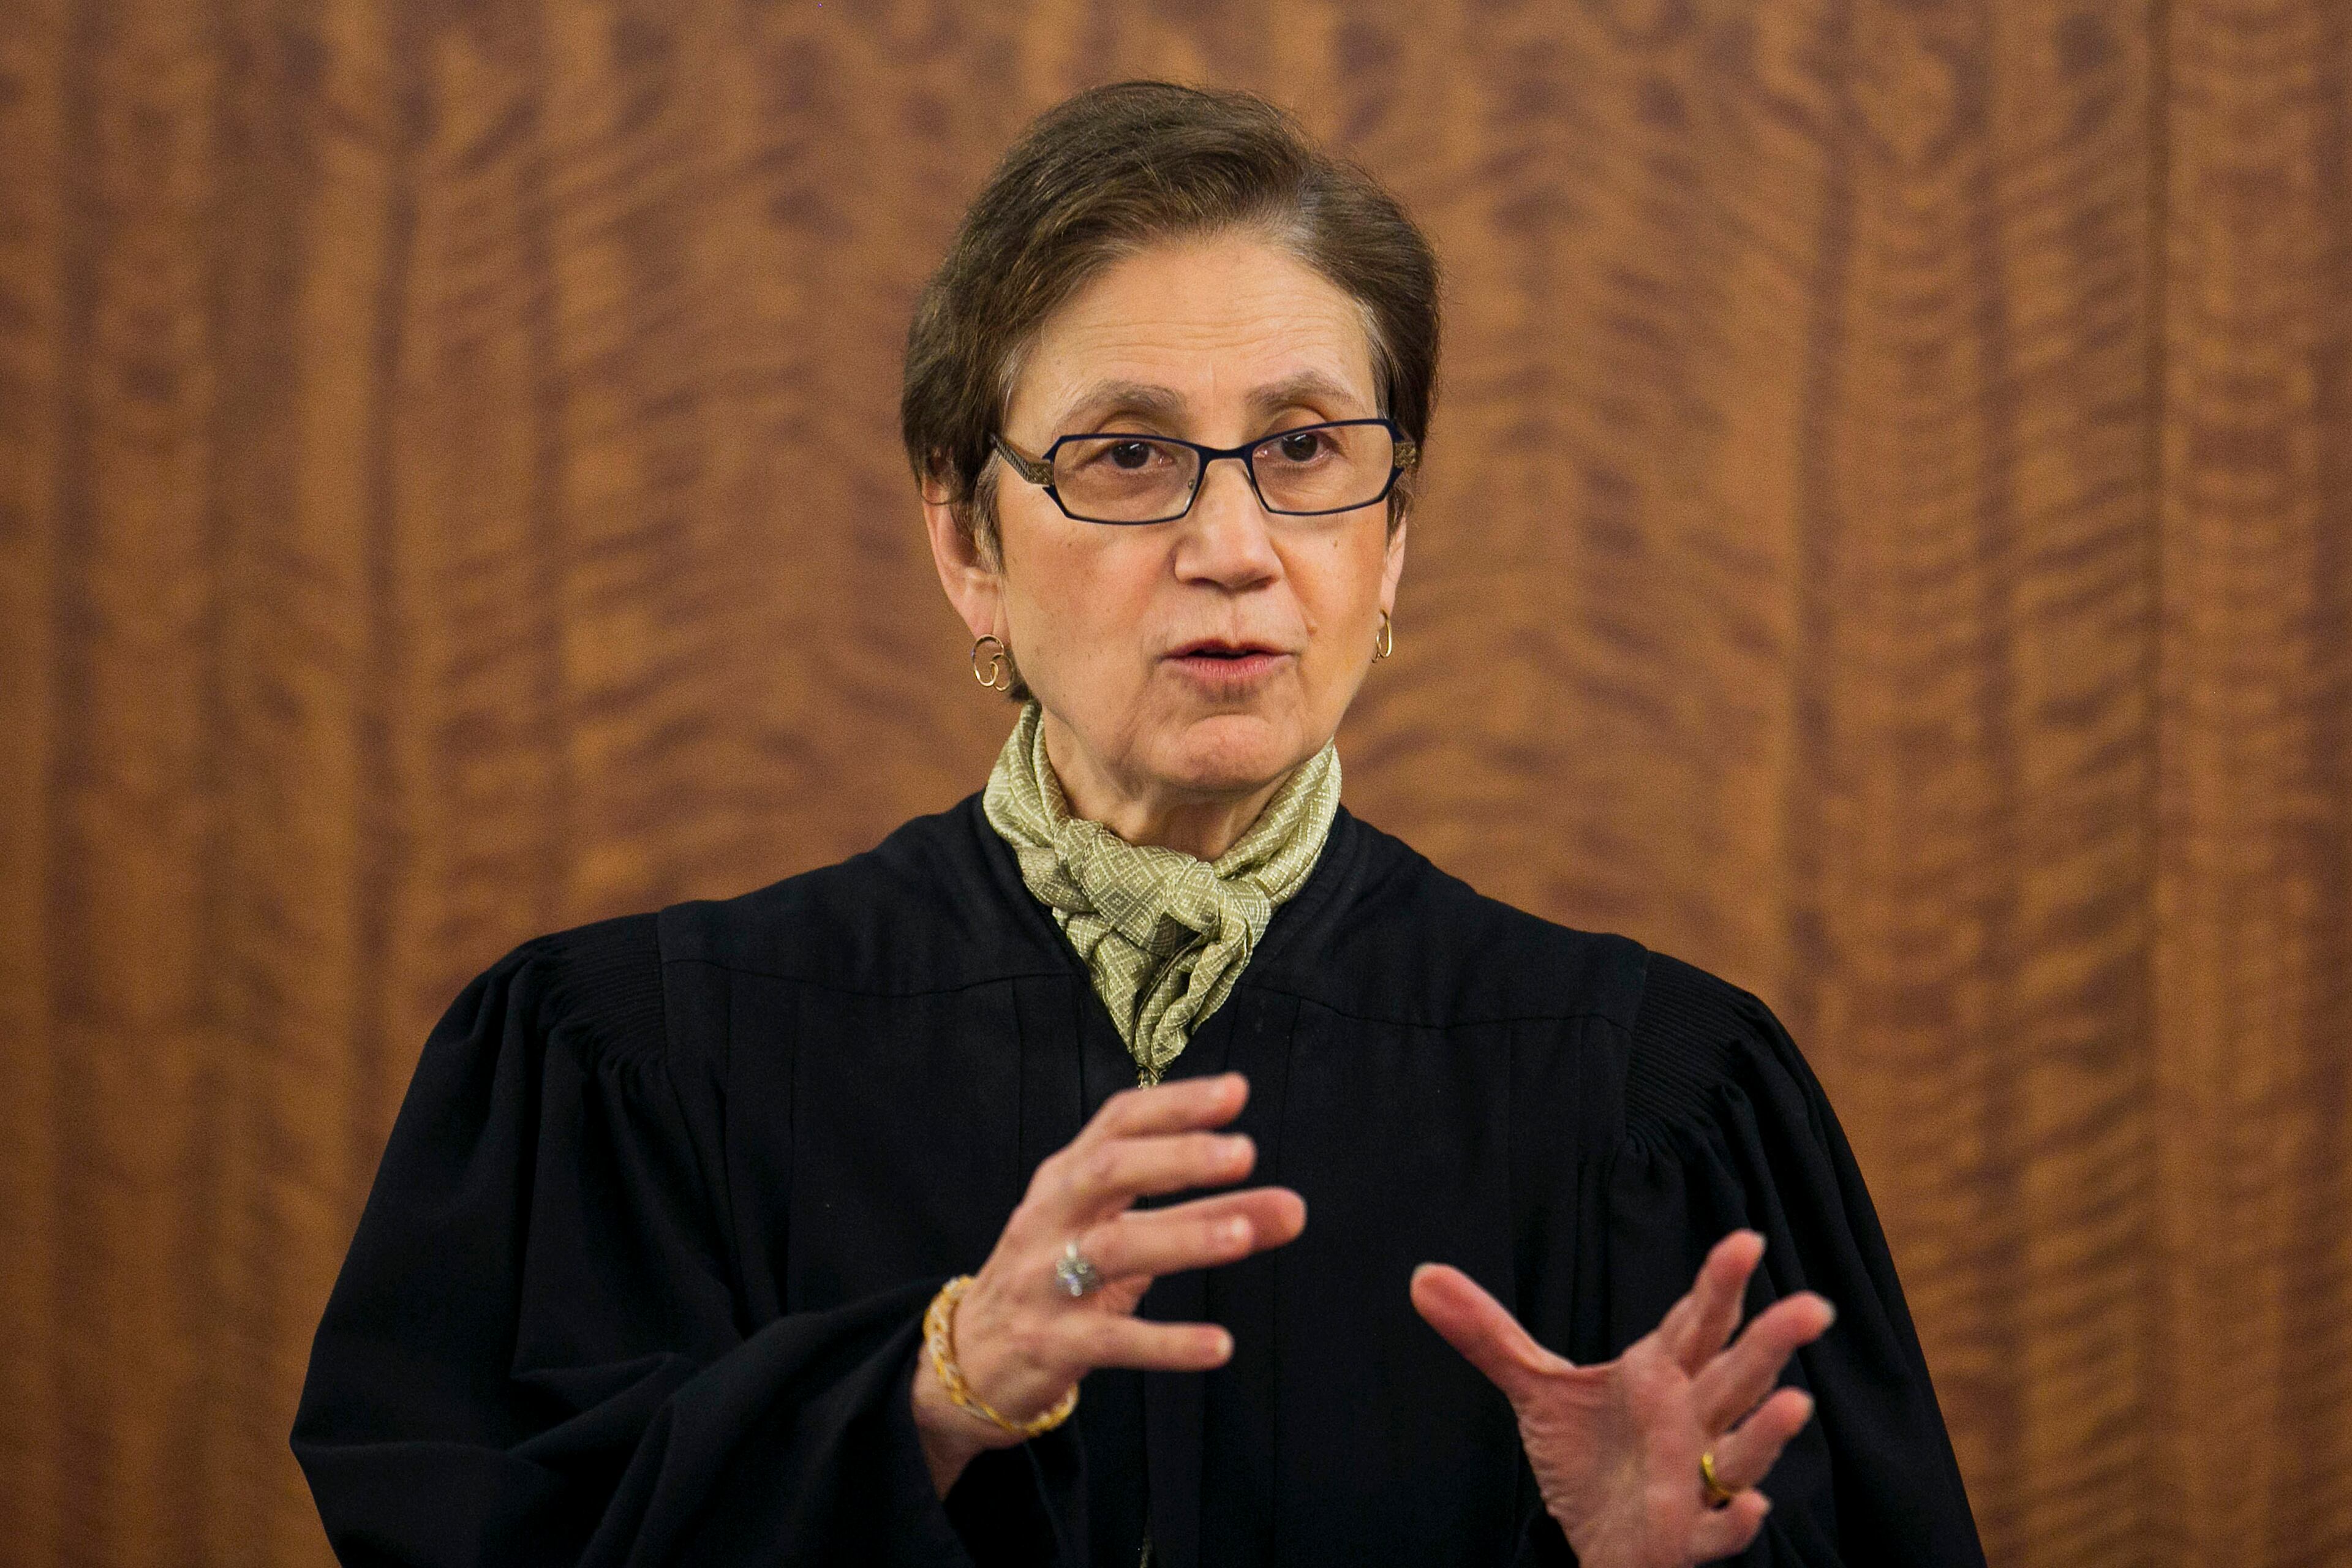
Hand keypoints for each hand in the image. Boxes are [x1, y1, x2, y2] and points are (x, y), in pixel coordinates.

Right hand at [910, 1072, 1306, 1494]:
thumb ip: (1208, 1217)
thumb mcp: (1124, 1238)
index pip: (1118, 1122)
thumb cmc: (1059, 1278)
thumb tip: (1294, 1208)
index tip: (1238, 1092)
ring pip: (1110, 1249)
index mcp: (1066, 1178)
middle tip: (1245, 1153)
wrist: (970, 1361)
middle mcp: (1050, 1218)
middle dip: (1176, 1157)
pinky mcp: (1051, 1345)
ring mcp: (1044, 1282)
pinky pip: (1112, 1341)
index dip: (1175, 1103)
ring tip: (1243, 1234)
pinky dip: (1166, 1343)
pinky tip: (1221, 1346)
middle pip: (1108, 1171)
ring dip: (1180, 1236)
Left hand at [1411, 1231, 1831, 1567]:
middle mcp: (1690, 1419)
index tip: (1745, 1241)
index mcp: (1661, 1373)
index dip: (1720, 1282)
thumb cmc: (1590, 1455)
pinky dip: (1737, 1520)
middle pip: (1735, 1374)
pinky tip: (1751, 1508)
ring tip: (1795, 1402)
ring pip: (1742, 1449)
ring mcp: (1696, 1478)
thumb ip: (1489, 1334)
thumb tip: (1421, 1276)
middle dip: (1772, 1340)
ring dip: (1770, 1429)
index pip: (1696, 1320)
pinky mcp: (1690, 1535)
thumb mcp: (1537, 1390)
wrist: (1595, 1536)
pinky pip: (1721, 1530)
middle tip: (1813, 1305)